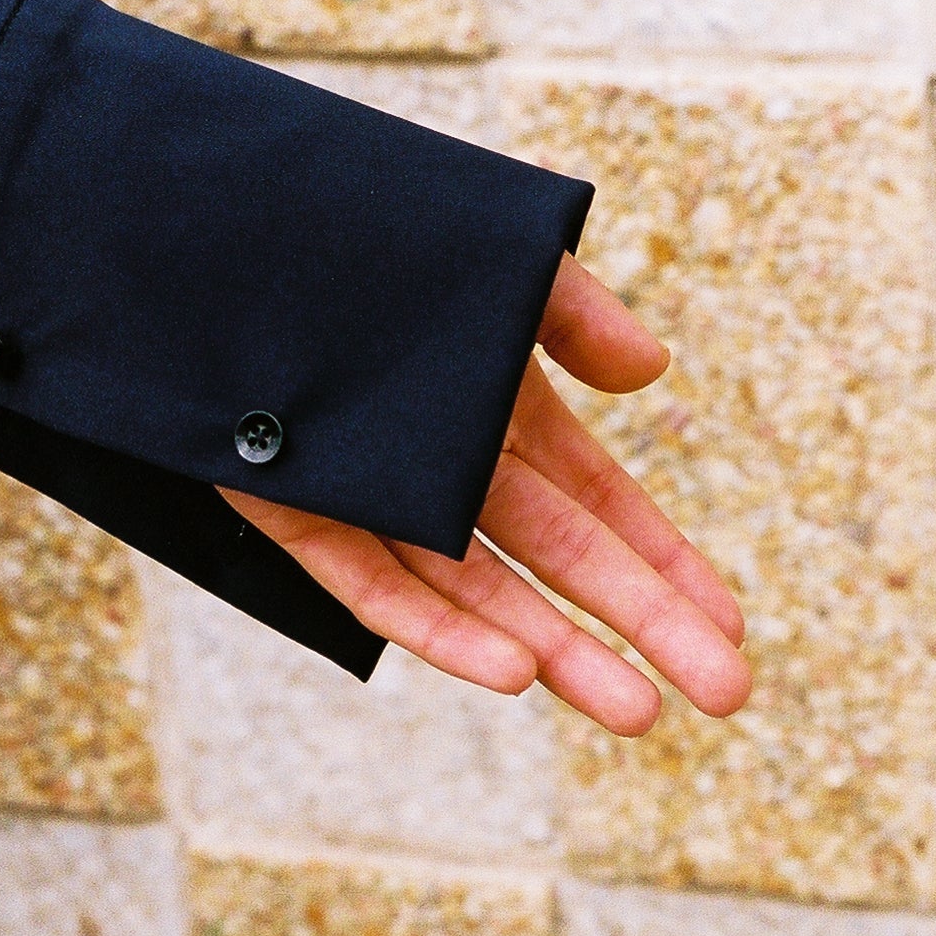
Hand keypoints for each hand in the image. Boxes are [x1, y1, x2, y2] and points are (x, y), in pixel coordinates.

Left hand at [219, 254, 747, 735]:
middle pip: (560, 559)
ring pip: (478, 592)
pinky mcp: (296, 508)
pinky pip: (374, 585)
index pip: (598, 503)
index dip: (664, 562)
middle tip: (730, 692)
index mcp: (493, 405)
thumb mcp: (485, 257)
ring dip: (558, 650)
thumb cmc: (356, 227)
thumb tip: (651, 372)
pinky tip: (514, 671)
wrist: (206, 224)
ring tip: (639, 711)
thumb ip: (567, 307)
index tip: (730, 622)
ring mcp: (373, 493)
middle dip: (644, 626)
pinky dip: (440, 631)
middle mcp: (443, 462)